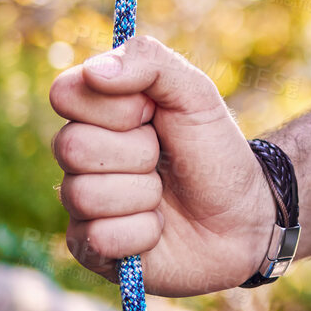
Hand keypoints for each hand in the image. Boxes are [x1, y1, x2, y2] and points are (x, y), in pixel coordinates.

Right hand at [50, 36, 277, 296]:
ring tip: (165, 197)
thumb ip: (151, 62)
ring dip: (144, 195)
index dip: (115, 106)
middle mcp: (80, 156)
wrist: (245, 218)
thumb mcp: (197, 95)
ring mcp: (82, 203)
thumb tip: (95, 71)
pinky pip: (99, 237)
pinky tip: (159, 229)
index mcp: (98, 113)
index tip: (153, 113)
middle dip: (138, 153)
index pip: (65, 94)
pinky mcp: (91, 248)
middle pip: (71, 145)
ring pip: (84, 194)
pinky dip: (144, 232)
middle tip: (164, 159)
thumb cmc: (215, 153)